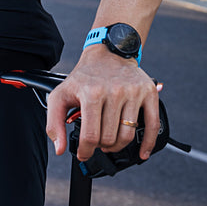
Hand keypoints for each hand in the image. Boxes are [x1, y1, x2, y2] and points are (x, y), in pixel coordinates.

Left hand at [45, 47, 159, 162]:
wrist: (108, 53)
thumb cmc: (85, 77)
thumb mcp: (60, 96)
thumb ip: (54, 123)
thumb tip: (60, 149)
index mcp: (92, 93)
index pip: (91, 136)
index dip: (85, 150)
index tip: (84, 152)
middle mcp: (115, 92)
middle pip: (109, 138)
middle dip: (100, 146)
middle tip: (97, 141)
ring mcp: (133, 92)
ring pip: (128, 135)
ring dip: (118, 146)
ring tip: (110, 140)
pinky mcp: (148, 92)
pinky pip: (152, 124)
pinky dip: (148, 143)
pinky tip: (142, 152)